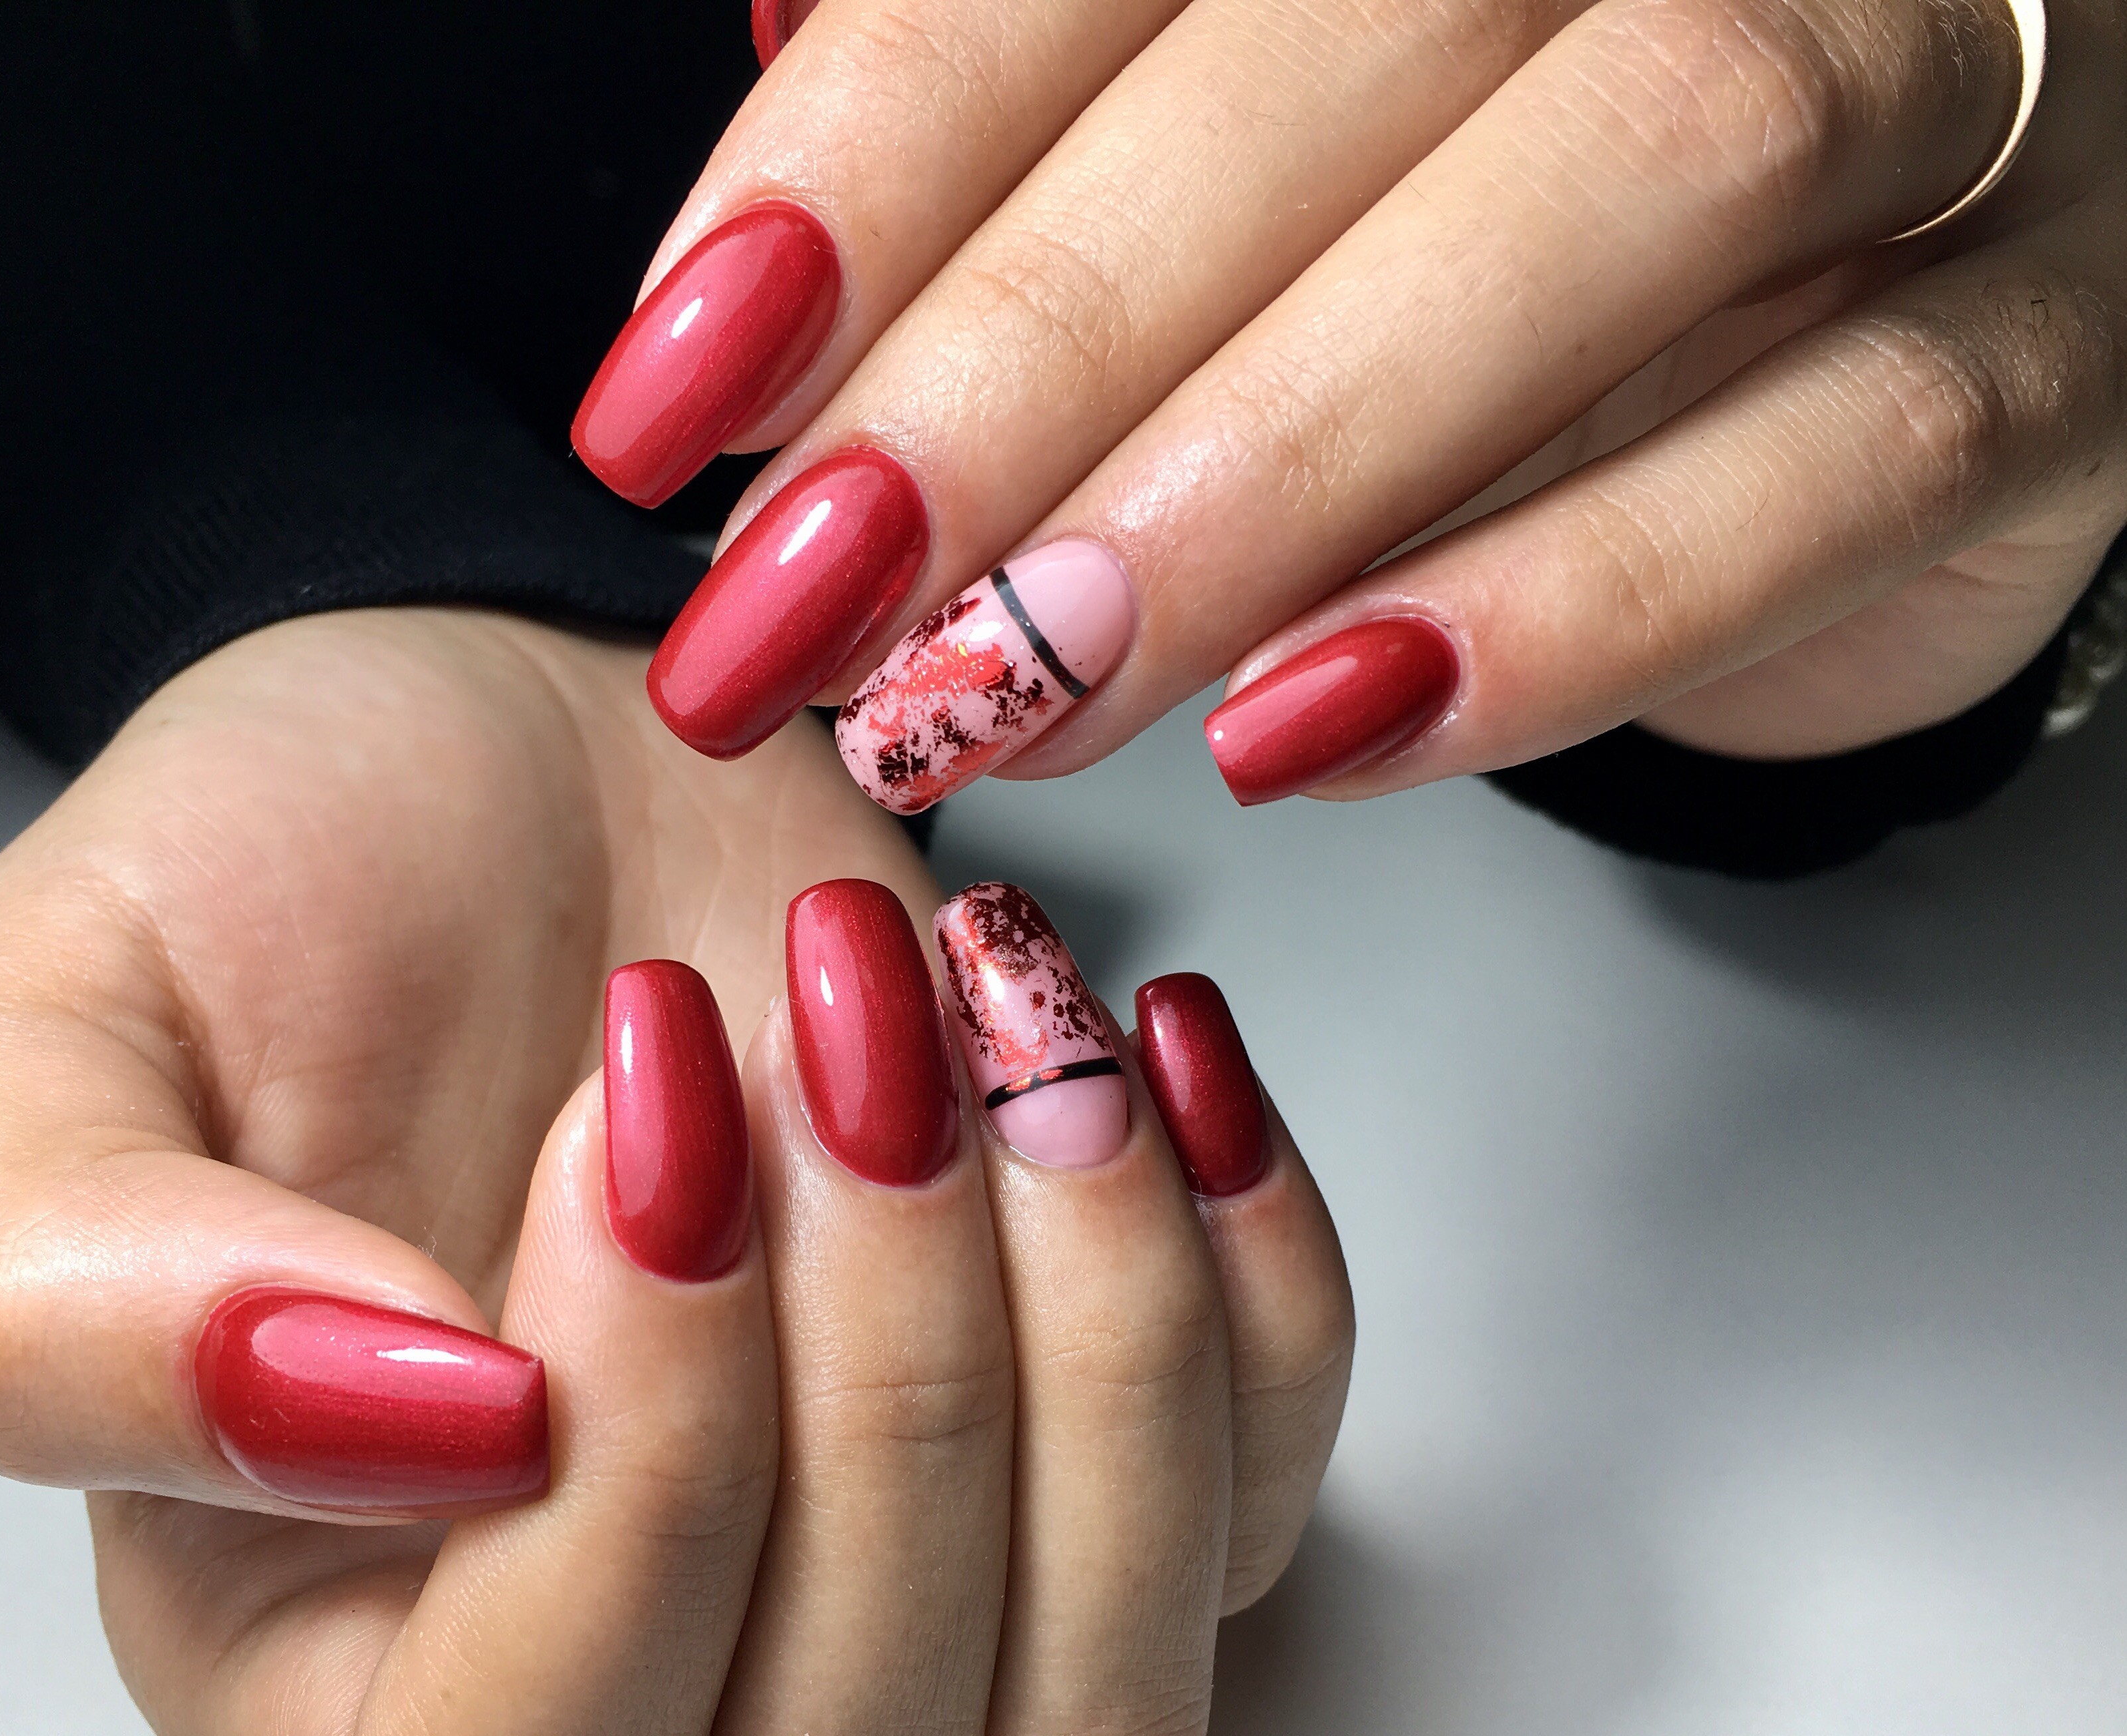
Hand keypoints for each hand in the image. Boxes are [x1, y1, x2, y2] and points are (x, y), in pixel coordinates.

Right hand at [0, 608, 1352, 1735]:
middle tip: (838, 1032)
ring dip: (1097, 1347)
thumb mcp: (47, 1039)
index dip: (639, 1465)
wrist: (541, 775)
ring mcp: (900, 1606)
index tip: (643, 1118)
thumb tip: (411, 1436)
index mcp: (345, 1679)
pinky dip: (1255, 1286)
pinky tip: (1146, 1055)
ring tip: (1006, 1034)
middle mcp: (643, 1705)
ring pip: (1098, 1702)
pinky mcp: (1084, 1462)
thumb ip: (78, 1296)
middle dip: (890, 1367)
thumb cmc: (303, 894)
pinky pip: (1258, 1506)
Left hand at [576, 0, 2125, 807]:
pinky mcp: (2054, 346)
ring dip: (1278, 473)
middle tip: (822, 599)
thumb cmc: (1519, 233)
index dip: (874, 154)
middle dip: (1037, 344)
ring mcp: (1953, 86)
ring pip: (1635, 189)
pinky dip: (1568, 607)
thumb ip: (1064, 113)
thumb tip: (777, 115)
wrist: (1885, 324)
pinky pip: (1843, 450)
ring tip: (1030, 685)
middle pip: (1346, 35)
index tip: (682, 392)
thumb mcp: (1273, 152)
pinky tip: (1320, 730)